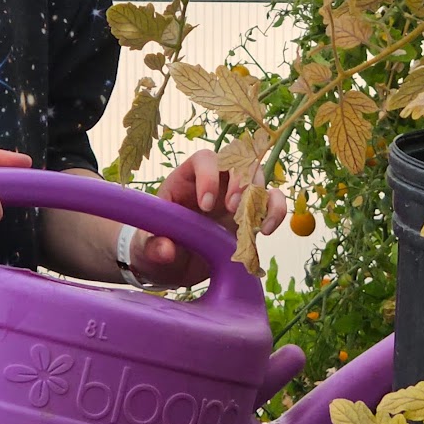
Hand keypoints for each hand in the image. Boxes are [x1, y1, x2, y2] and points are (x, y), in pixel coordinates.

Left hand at [128, 148, 287, 286]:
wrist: (174, 264)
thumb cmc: (157, 246)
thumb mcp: (147, 247)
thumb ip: (153, 246)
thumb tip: (165, 250)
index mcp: (186, 178)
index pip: (203, 159)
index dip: (208, 176)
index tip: (205, 205)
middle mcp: (214, 181)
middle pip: (237, 160)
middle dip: (239, 181)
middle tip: (232, 209)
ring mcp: (234, 195)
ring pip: (259, 177)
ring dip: (260, 195)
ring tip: (252, 224)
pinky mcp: (250, 214)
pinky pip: (272, 202)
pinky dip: (276, 211)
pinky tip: (265, 231)